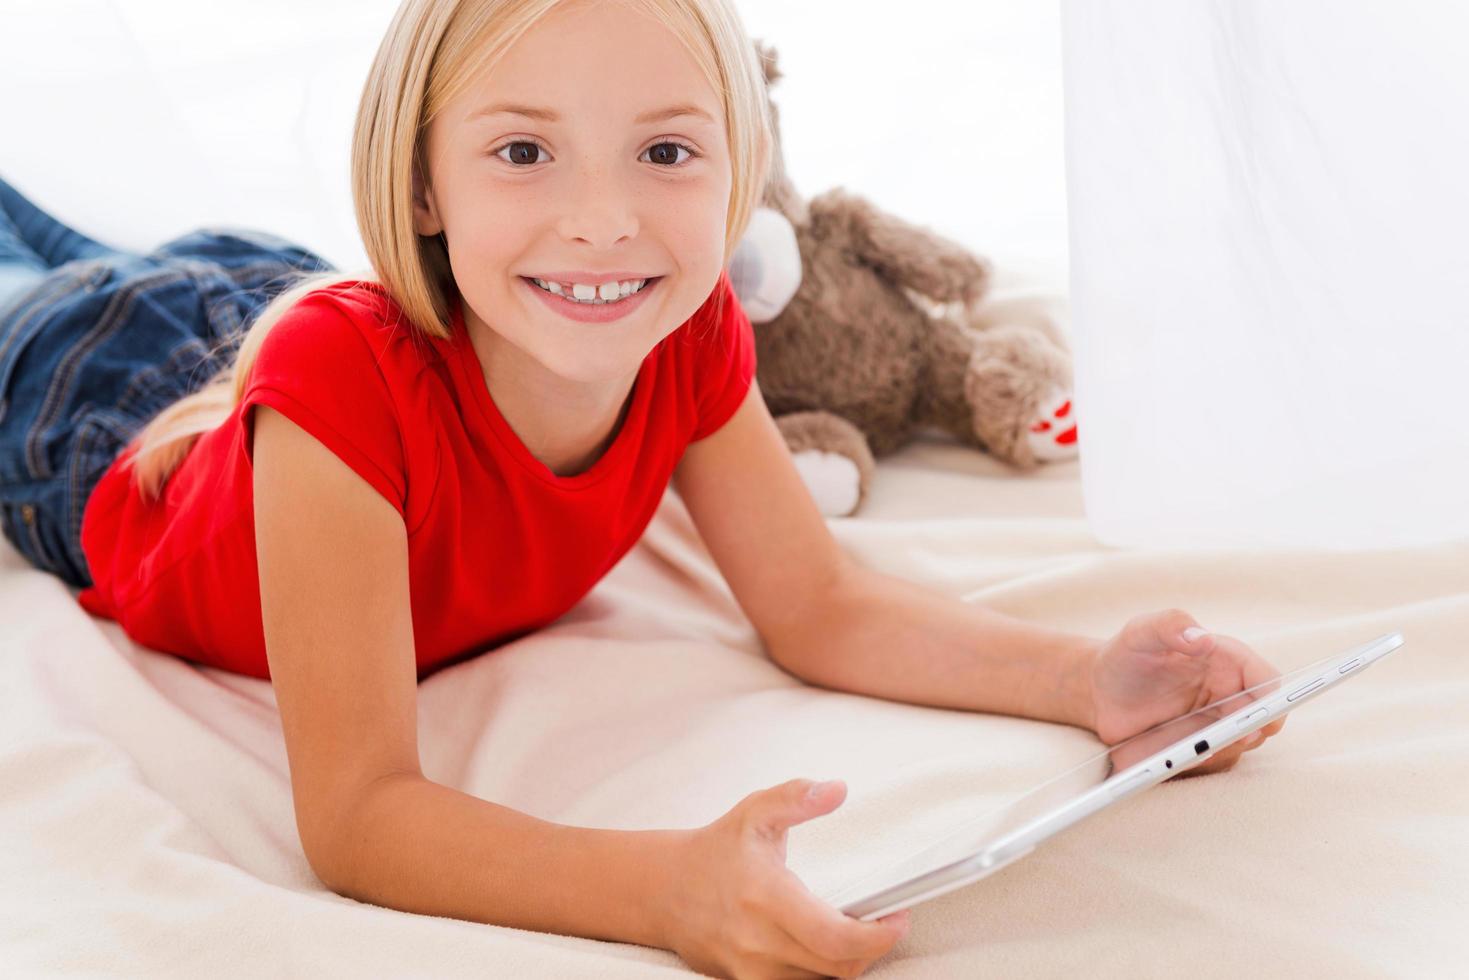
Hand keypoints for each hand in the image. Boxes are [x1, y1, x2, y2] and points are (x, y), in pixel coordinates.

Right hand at [662, 778, 909, 978]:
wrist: (662, 891)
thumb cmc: (715, 851)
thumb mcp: (755, 813)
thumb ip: (796, 797)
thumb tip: (837, 789)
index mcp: (766, 898)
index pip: (835, 938)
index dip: (877, 936)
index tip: (897, 918)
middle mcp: (758, 943)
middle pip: (838, 968)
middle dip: (870, 949)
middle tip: (883, 922)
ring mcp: (750, 971)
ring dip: (846, 962)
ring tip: (852, 931)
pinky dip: (821, 972)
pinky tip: (825, 947)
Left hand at [1085, 610, 1287, 776]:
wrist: (1099, 690)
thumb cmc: (1125, 655)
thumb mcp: (1140, 632)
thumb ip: (1170, 625)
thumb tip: (1202, 639)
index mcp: (1224, 659)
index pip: (1266, 680)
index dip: (1272, 701)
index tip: (1261, 719)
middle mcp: (1228, 691)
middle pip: (1261, 719)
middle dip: (1247, 734)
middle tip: (1216, 741)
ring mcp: (1216, 721)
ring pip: (1238, 745)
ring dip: (1216, 750)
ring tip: (1179, 747)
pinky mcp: (1199, 745)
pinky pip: (1210, 759)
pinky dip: (1194, 761)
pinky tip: (1166, 756)